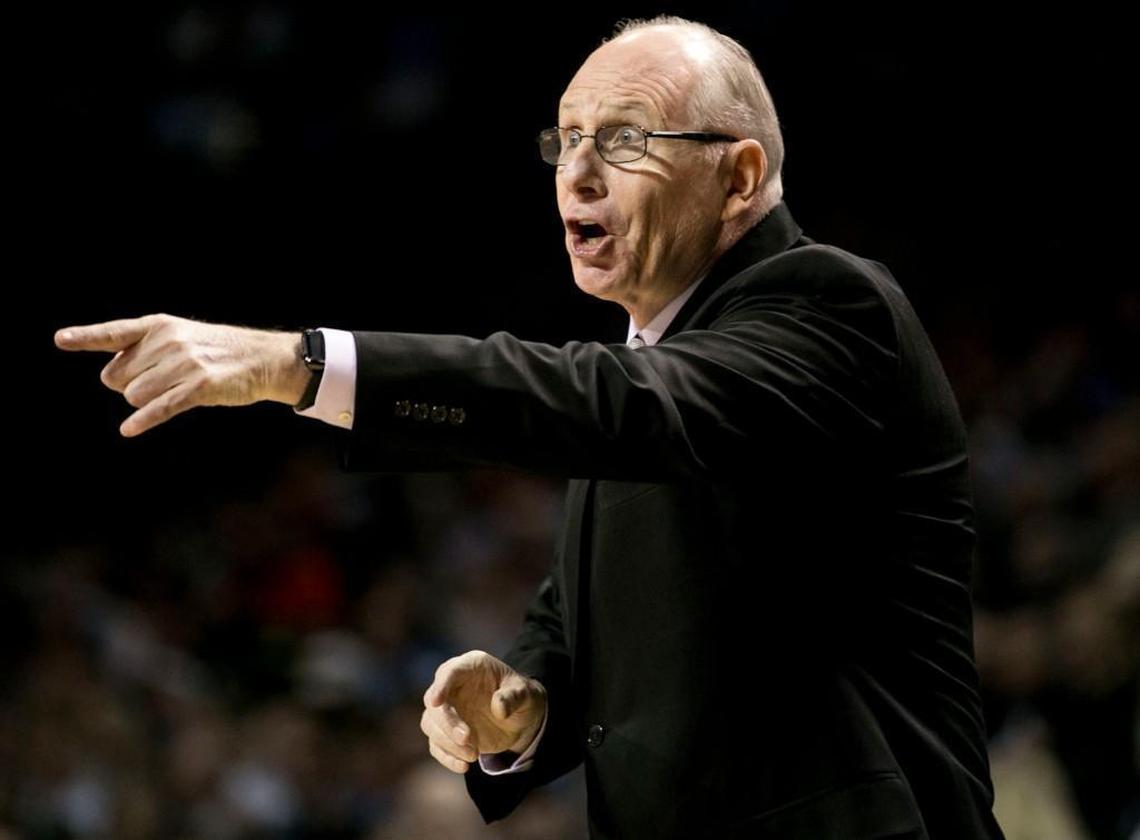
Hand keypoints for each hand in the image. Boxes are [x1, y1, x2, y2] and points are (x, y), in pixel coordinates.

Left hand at [54, 314, 310, 436]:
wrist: (262, 358)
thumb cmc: (217, 351)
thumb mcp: (182, 336)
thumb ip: (145, 350)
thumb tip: (112, 377)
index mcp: (159, 326)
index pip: (115, 333)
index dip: (85, 337)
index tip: (60, 339)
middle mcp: (168, 342)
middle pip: (117, 377)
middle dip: (128, 385)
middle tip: (158, 381)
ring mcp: (184, 364)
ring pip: (135, 396)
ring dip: (146, 402)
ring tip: (175, 391)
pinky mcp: (199, 388)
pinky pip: (160, 408)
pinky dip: (143, 421)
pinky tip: (129, 430)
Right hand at [420, 650, 546, 773]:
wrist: (521, 718)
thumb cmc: (522, 697)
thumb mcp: (526, 694)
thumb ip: (514, 696)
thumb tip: (499, 709)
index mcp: (471, 667)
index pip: (450, 672)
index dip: (441, 686)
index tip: (436, 702)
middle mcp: (453, 686)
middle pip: (436, 704)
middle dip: (447, 724)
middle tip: (467, 739)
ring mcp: (448, 710)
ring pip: (431, 725)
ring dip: (447, 742)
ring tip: (473, 755)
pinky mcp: (447, 732)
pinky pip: (436, 745)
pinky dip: (447, 757)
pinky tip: (464, 766)